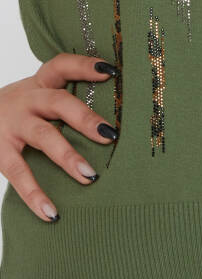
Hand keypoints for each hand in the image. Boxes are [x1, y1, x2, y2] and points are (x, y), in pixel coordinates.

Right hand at [0, 52, 118, 221]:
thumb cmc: (18, 110)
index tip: (111, 72)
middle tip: (110, 135)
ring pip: (43, 136)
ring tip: (90, 176)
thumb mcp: (36, 94)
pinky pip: (18, 173)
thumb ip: (65, 99)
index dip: (85, 66)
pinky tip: (51, 213)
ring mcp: (12, 124)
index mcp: (40, 83)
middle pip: (58, 102)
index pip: (62, 66)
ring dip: (67, 157)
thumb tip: (112, 115)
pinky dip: (35, 195)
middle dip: (84, 117)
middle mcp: (27, 100)